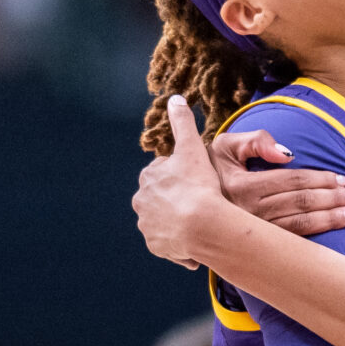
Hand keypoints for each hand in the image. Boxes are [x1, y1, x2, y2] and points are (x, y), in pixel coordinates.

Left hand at [131, 96, 246, 269]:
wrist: (202, 225)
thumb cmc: (197, 185)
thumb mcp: (192, 148)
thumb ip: (182, 123)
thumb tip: (175, 98)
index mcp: (148, 179)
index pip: (164, 173)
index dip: (183, 174)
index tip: (197, 179)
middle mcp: (142, 203)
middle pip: (162, 198)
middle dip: (178, 199)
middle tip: (200, 200)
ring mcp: (148, 226)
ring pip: (165, 221)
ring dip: (178, 221)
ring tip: (200, 221)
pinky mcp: (158, 247)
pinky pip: (170, 244)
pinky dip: (181, 243)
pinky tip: (196, 239)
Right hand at [214, 129, 344, 236]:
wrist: (186, 205)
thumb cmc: (210, 170)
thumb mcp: (224, 146)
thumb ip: (255, 141)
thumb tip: (287, 154)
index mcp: (241, 186)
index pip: (291, 181)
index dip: (319, 179)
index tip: (340, 178)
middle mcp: (247, 212)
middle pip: (299, 203)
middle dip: (331, 199)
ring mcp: (252, 232)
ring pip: (299, 224)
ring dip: (329, 218)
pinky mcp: (255, 245)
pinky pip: (291, 241)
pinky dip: (317, 234)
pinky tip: (334, 228)